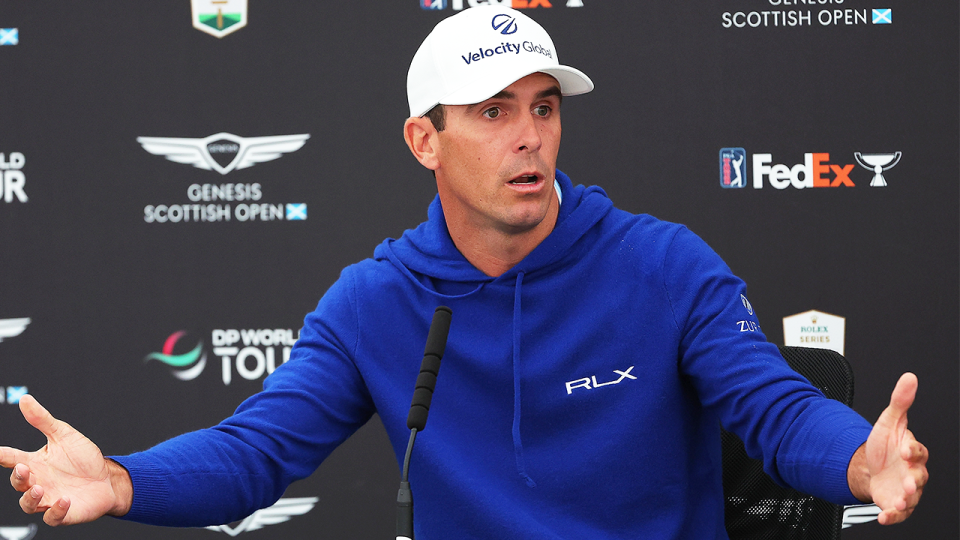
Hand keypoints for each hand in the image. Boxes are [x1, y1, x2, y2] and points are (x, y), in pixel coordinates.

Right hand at [0, 395, 131, 525]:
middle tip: (24, 468)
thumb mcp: (64, 435)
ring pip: (29, 504)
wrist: (108, 478)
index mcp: (35, 463)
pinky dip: (56, 511)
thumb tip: (24, 399)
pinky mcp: (64, 512)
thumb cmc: (84, 458)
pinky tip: (64, 500)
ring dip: (31, 498)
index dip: (3, 455)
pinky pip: (53, 517)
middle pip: (18, 483)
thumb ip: (42, 420)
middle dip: (18, 478)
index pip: (12, 459)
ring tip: (39, 489)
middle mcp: (39, 482)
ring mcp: (50, 499)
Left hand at [849, 373, 928, 524]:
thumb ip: (900, 402)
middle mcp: (913, 472)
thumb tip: (909, 378)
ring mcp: (906, 489)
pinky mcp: (895, 503)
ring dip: (908, 499)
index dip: (913, 450)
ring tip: (901, 499)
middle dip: (915, 480)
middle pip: (919, 477)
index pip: (918, 451)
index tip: (905, 448)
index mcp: (912, 452)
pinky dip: (892, 516)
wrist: (869, 466)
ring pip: (913, 497)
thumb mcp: (888, 421)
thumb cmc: (884, 445)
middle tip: (908, 481)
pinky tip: (884, 516)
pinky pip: (898, 513)